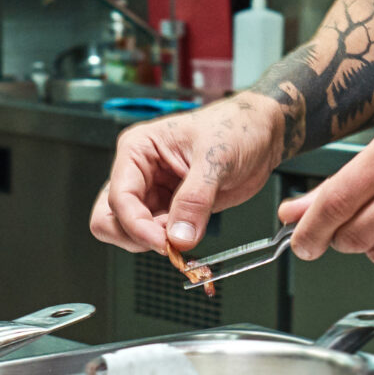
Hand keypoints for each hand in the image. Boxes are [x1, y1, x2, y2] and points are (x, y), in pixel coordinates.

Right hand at [91, 94, 284, 254]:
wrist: (261, 134)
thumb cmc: (235, 128)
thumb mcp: (215, 159)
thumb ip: (195, 200)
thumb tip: (179, 236)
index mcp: (138, 149)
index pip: (119, 197)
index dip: (137, 225)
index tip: (163, 241)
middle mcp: (139, 173)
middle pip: (112, 219)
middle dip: (137, 237)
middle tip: (170, 242)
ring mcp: (154, 193)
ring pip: (131, 232)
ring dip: (155, 243)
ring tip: (187, 236)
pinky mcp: (172, 209)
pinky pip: (158, 236)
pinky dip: (171, 246)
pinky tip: (191, 240)